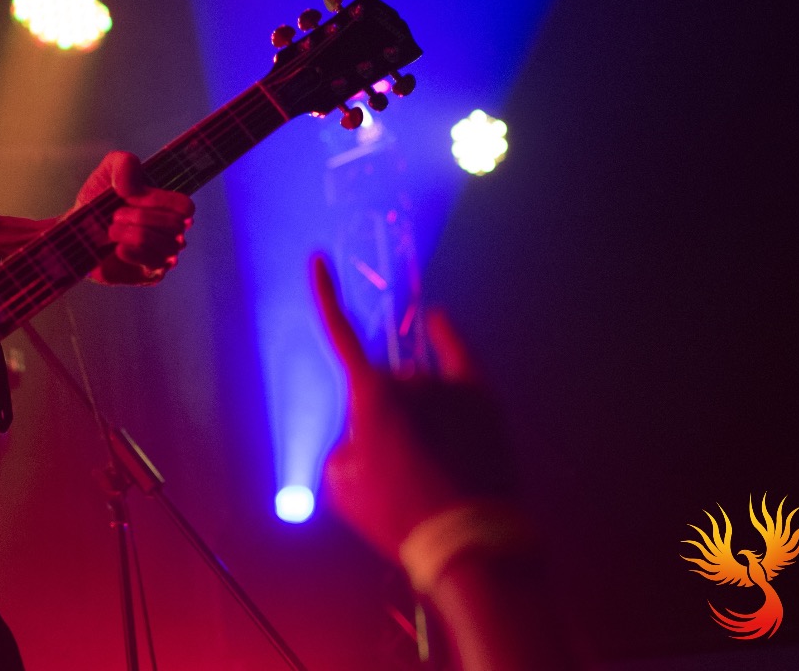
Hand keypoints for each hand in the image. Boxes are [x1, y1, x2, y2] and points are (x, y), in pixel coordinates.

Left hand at [74, 151, 194, 284]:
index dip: (161, 201)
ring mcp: (164, 254)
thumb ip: (124, 164)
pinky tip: (117, 247)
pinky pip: (154, 264)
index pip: (185, 207)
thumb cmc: (98, 202)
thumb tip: (133, 188)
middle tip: (116, 214)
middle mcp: (172, 231)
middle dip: (141, 216)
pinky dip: (133, 252)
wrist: (78, 233)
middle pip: (175, 225)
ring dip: (133, 233)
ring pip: (165, 245)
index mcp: (168, 207)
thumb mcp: (108, 171)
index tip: (134, 197)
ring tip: (112, 230)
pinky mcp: (151, 274)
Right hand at [312, 255, 513, 561]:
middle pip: (384, 381)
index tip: (318, 258)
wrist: (469, 541)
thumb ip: (340, 447)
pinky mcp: (481, 398)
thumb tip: (359, 434)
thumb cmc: (397, 516)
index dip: (325, 293)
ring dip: (416, 406)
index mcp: (369, 394)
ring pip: (419, 382)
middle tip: (393, 460)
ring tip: (430, 460)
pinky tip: (437, 320)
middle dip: (381, 407)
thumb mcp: (342, 488)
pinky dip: (445, 337)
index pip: (340, 332)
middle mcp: (408, 377)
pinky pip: (458, 356)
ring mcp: (448, 385)